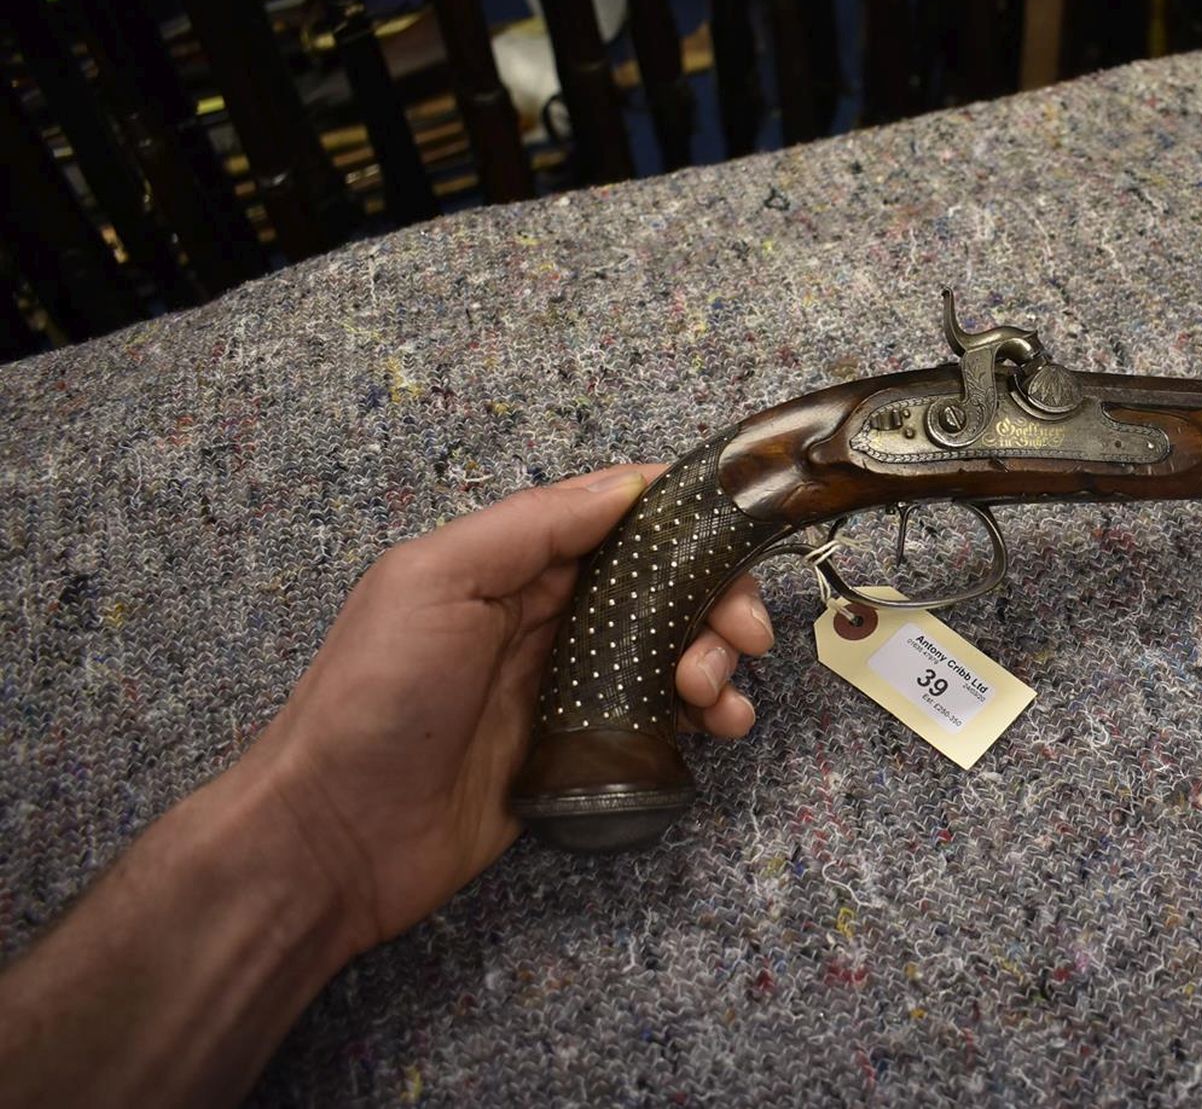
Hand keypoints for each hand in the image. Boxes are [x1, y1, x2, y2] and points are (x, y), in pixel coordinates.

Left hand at [245, 466, 774, 950]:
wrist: (335, 838)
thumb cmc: (374, 699)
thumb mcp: (437, 583)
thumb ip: (531, 528)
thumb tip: (627, 485)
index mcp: (508, 567)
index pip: (615, 519)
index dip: (682, 521)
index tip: (738, 535)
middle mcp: (542, 619)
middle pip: (659, 586)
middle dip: (714, 600)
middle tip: (744, 638)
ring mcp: (564, 689)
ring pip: (669, 652)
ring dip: (713, 660)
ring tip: (716, 697)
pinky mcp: (580, 755)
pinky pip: (659, 722)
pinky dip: (703, 717)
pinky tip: (720, 730)